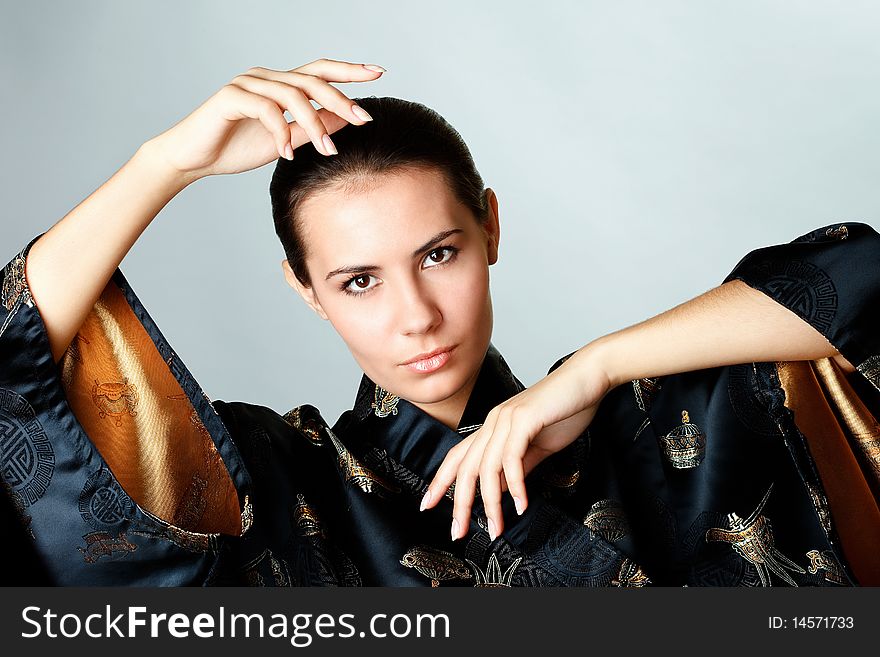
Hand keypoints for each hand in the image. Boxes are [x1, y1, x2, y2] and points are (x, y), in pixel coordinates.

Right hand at [144, 58, 384, 181]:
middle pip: (312, 79)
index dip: (349, 70)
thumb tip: (348, 119)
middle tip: (364, 118)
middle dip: (341, 98)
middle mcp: (266, 77)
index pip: (320, 71)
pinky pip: (266, 109)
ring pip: (293, 94)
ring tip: (327, 150)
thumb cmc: (236, 148)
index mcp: (280, 85)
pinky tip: (287, 153)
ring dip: (314, 123)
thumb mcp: (287, 141)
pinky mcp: (231, 96)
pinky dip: (281, 133)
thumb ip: (314, 128)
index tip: (378, 72)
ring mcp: (247, 83)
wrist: (193, 159)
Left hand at [420, 346, 612, 540]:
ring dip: (491, 503)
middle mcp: (494, 422)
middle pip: (466, 467)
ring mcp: (507, 419)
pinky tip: (521, 505)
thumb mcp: (538, 446)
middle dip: (460, 502)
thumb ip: (518, 467)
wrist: (589, 377)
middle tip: (458, 531)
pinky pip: (512, 458)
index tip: (428, 505)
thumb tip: (500, 491)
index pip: (458, 456)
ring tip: (497, 528)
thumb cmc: (566, 409)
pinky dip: (515, 485)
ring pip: (487, 468)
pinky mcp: (524, 419)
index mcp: (493, 427)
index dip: (440, 481)